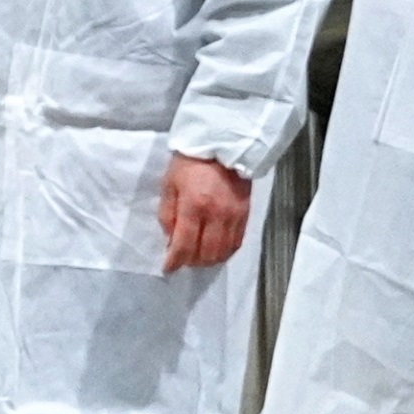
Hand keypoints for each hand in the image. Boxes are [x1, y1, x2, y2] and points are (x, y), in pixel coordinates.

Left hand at [157, 153, 251, 271]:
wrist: (222, 145)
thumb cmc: (190, 163)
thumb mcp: (169, 185)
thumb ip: (168, 215)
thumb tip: (170, 241)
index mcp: (194, 206)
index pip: (184, 245)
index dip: (175, 261)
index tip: (169, 268)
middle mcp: (217, 215)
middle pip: (206, 254)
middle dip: (192, 262)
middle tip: (183, 260)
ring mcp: (234, 216)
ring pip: (223, 252)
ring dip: (208, 260)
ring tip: (198, 257)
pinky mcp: (245, 214)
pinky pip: (236, 243)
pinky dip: (224, 252)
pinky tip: (215, 250)